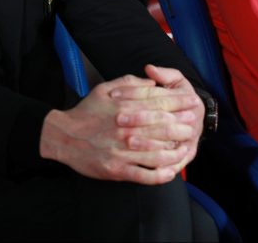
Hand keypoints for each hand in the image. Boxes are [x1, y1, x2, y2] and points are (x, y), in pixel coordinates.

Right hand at [39, 72, 196, 184]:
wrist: (63, 137)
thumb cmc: (87, 111)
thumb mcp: (106, 88)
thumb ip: (131, 84)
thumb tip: (152, 82)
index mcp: (125, 107)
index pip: (159, 103)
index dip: (179, 103)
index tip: (192, 102)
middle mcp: (126, 129)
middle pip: (162, 126)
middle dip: (182, 125)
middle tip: (194, 126)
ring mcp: (122, 151)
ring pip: (157, 152)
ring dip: (175, 151)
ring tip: (186, 148)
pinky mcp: (117, 170)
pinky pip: (144, 175)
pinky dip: (160, 175)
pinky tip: (171, 173)